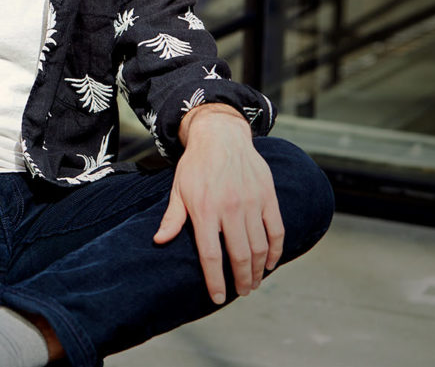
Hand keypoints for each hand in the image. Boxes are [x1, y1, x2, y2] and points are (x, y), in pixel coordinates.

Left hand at [152, 103, 283, 304]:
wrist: (221, 136)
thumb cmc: (196, 165)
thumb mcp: (178, 189)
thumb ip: (173, 217)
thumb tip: (159, 241)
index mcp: (204, 210)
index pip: (211, 254)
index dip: (215, 280)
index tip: (218, 297)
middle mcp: (229, 208)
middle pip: (240, 255)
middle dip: (242, 280)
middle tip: (241, 293)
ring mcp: (251, 203)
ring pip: (259, 246)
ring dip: (258, 270)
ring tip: (254, 282)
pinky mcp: (267, 197)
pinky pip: (276, 230)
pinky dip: (276, 250)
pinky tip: (270, 262)